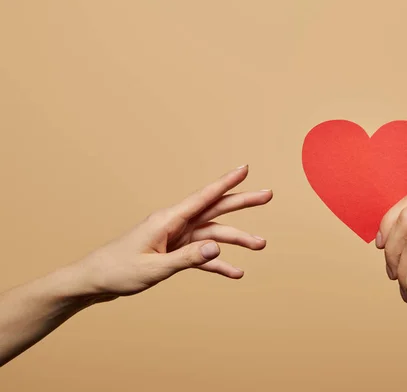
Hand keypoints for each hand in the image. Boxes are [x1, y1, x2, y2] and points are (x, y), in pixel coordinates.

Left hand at [73, 164, 271, 298]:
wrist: (95, 281)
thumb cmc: (118, 271)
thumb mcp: (154, 268)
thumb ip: (187, 258)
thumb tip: (217, 247)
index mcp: (168, 219)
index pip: (204, 196)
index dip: (227, 182)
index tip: (245, 168)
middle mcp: (176, 224)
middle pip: (215, 209)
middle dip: (242, 203)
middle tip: (268, 195)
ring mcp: (177, 237)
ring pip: (214, 233)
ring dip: (237, 239)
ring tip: (261, 244)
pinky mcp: (175, 251)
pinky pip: (203, 255)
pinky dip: (218, 263)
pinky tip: (235, 272)